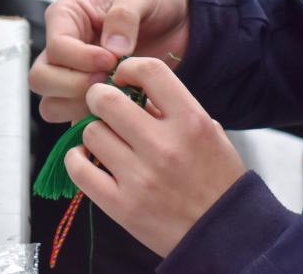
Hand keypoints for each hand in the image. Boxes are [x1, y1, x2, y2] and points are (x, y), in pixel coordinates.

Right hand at [29, 0, 189, 123]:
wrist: (175, 21)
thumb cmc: (153, 0)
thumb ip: (124, 16)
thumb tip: (112, 47)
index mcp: (65, 16)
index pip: (55, 47)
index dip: (81, 59)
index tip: (111, 60)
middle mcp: (61, 48)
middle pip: (41, 78)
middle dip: (74, 85)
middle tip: (109, 80)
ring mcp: (71, 76)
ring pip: (51, 104)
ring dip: (80, 106)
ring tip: (115, 95)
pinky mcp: (86, 98)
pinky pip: (75, 119)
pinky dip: (95, 121)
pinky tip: (122, 111)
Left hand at [67, 58, 246, 256]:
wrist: (225, 235)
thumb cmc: (218, 181)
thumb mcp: (209, 133)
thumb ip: (174, 110)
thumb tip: (135, 92)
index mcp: (191, 122)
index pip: (149, 71)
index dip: (128, 67)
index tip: (123, 76)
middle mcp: (164, 146)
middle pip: (107, 100)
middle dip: (99, 97)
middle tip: (102, 104)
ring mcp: (140, 177)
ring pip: (91, 132)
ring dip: (94, 131)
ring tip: (105, 139)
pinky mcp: (121, 206)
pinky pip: (79, 169)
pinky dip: (77, 159)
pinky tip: (88, 159)